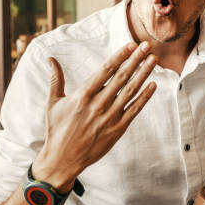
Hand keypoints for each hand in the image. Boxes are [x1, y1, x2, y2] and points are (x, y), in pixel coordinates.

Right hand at [32, 41, 157, 191]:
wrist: (62, 159)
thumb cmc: (57, 129)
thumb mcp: (53, 102)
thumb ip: (56, 79)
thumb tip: (51, 58)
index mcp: (83, 95)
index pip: (106, 70)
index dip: (120, 56)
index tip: (131, 44)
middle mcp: (98, 104)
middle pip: (121, 77)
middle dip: (136, 59)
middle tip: (147, 45)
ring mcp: (109, 117)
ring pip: (130, 91)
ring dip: (143, 74)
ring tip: (153, 60)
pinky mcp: (117, 129)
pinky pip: (134, 110)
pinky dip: (145, 97)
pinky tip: (153, 85)